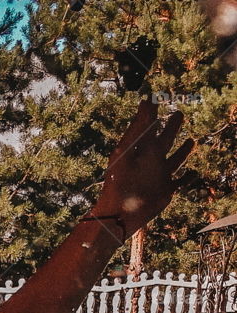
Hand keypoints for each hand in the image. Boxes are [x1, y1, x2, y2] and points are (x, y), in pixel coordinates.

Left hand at [91, 96, 195, 237]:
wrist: (120, 213)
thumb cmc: (122, 180)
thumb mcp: (130, 149)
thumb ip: (140, 126)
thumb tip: (146, 100)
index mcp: (141, 148)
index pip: (149, 127)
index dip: (153, 114)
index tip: (156, 99)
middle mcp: (151, 160)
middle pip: (165, 140)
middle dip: (173, 128)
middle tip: (179, 114)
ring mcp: (159, 176)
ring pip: (175, 160)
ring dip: (183, 151)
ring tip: (191, 140)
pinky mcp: (165, 191)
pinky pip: (179, 182)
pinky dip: (187, 178)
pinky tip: (193, 173)